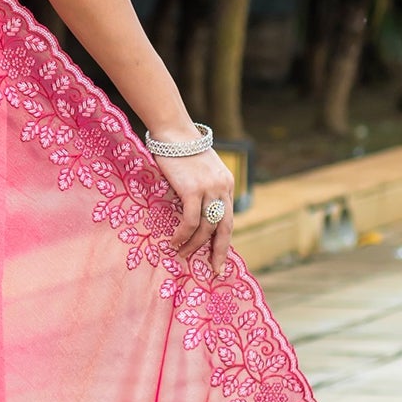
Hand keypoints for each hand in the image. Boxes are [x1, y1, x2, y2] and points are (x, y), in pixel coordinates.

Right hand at [154, 147, 234, 275]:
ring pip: (206, 227)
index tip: (219, 256)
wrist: (173, 132)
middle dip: (220, 251)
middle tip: (215, 269)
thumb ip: (201, 188)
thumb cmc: (180, 149)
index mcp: (227, 184)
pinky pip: (190, 220)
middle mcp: (223, 188)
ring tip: (182, 255)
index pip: (228, 218)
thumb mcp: (199, 170)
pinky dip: (183, 234)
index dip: (223, 239)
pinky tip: (174, 242)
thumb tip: (190, 211)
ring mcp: (209, 189)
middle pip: (225, 227)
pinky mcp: (192, 190)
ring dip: (193, 245)